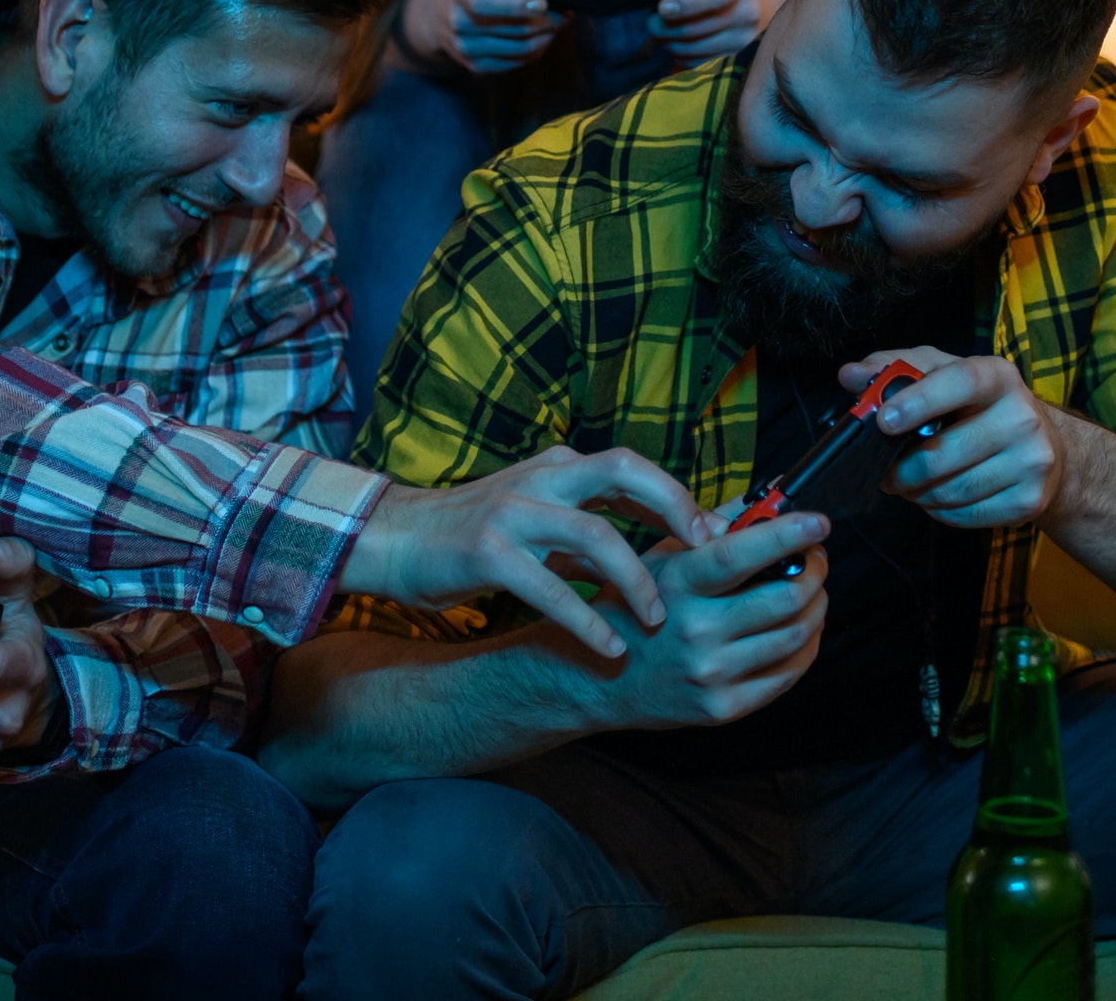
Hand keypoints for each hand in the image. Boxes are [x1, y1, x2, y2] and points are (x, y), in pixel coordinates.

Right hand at [340, 444, 713, 659]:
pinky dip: (586, 620)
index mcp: (557, 467)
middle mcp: (542, 479)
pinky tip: (609, 648)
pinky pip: (551, 587)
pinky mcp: (489, 551)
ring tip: (656, 620)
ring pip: (596, 533)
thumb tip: (660, 545)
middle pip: (624, 471)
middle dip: (674, 507)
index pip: (632, 467)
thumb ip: (591, 523)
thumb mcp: (538, 516)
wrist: (396, 540)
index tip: (718, 533)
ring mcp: (515, 512)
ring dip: (636, 579)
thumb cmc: (474, 535)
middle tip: (709, 555)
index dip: (679, 496)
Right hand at [399, 0, 573, 74]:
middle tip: (566, 11)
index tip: (542, 1)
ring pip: (519, 49)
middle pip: (512, 29)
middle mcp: (458, 22)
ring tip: (556, 21)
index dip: (514, 6)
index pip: (483, 4)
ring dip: (546, 36)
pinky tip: (542, 35)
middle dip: (546, 20)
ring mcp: (465, 47)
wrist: (444, 9)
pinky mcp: (475, 66)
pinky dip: (536, 50)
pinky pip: (516, 63)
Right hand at [576, 512, 829, 731]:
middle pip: (782, 598)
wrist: (598, 680)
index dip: (785, 536)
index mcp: (678, 584)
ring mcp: (711, 673)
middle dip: (813, 572)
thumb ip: (713, 527)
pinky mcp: (723, 708)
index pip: (738, 555)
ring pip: (794, 636)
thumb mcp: (660, 559)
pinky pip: (787, 675)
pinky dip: (807, 647)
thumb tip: (766, 500)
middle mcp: (695, 629)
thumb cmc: (633, 607)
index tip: (818, 522)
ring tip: (812, 591)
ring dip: (816, 607)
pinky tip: (802, 629)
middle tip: (816, 557)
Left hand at [630, 0, 763, 64]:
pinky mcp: (737, 59)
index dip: (688, 4)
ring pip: (696, 50)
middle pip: (699, 28)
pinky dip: (681, 56)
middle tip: (650, 22)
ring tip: (663, 31)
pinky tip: (677, 42)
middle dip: (667, 28)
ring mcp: (746, 38)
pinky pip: (699, 65)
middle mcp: (749, 10)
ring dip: (670, 43)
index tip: (662, 7)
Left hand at [843, 347, 1068, 530]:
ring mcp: (1032, 462)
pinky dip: (941, 511)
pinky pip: (968, 515)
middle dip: (903, 468)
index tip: (883, 421)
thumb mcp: (942, 373)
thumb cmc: (979, 404)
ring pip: (953, 489)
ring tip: (908, 485)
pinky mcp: (1031, 501)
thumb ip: (895, 369)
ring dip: (918, 493)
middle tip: (884, 472)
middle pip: (945, 451)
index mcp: (998, 376)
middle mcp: (1023, 417)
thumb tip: (849, 375)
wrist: (1049, 449)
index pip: (960, 382)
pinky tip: (936, 498)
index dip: (919, 402)